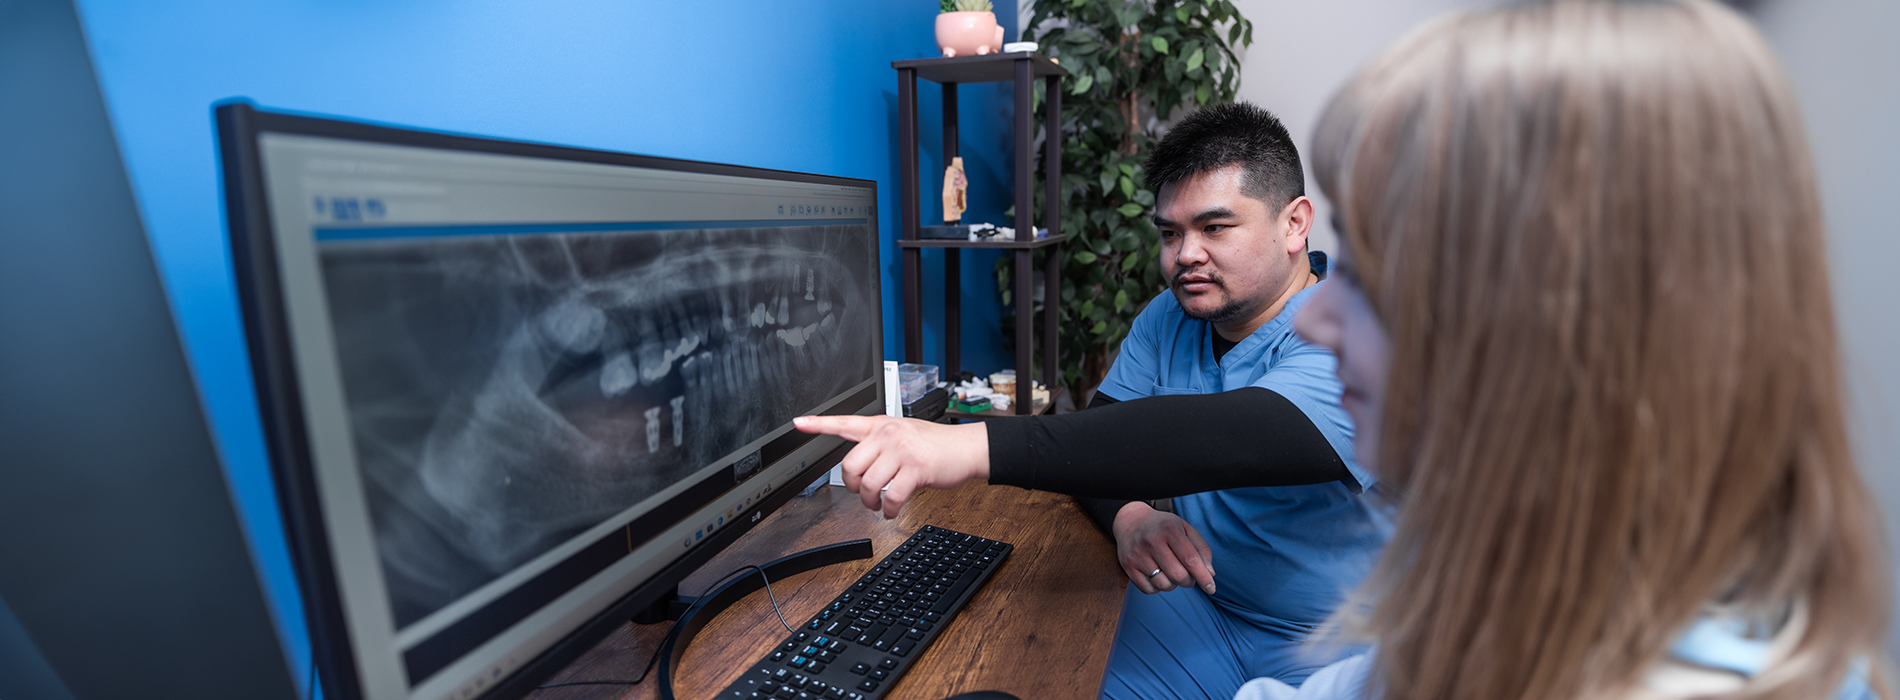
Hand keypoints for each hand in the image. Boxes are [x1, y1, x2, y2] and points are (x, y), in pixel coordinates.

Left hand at [792, 415, 988, 518]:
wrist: (965, 449)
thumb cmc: (934, 444)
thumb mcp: (902, 433)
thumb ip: (878, 442)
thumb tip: (856, 464)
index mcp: (881, 425)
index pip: (844, 422)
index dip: (819, 424)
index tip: (799, 422)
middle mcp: (888, 434)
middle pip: (850, 465)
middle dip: (853, 487)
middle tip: (863, 493)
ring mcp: (902, 451)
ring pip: (869, 484)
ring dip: (871, 502)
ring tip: (879, 504)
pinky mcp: (916, 468)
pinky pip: (892, 496)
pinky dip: (889, 510)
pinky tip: (892, 510)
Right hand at [1112, 502, 1214, 594]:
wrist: (1131, 521)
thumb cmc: (1163, 527)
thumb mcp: (1185, 529)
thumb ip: (1201, 549)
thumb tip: (1210, 573)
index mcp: (1170, 530)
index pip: (1190, 559)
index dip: (1203, 576)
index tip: (1211, 588)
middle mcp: (1152, 542)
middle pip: (1178, 575)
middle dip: (1188, 581)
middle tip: (1188, 576)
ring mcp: (1138, 555)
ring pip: (1164, 585)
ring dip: (1173, 585)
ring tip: (1171, 573)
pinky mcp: (1128, 566)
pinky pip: (1149, 589)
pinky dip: (1157, 588)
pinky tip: (1158, 576)